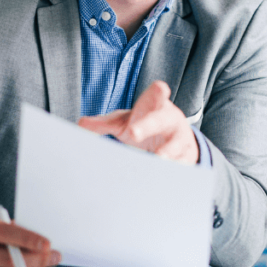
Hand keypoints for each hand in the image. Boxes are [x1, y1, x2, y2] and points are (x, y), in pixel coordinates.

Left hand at [78, 81, 199, 163]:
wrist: (176, 138)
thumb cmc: (146, 124)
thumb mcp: (125, 121)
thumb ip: (104, 123)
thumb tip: (80, 124)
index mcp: (155, 105)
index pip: (157, 94)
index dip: (158, 92)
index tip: (159, 88)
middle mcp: (170, 119)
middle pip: (160, 120)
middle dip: (147, 126)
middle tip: (132, 133)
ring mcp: (179, 138)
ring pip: (174, 145)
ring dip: (165, 153)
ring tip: (157, 158)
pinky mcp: (186, 156)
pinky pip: (180, 164)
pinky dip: (173, 170)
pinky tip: (164, 178)